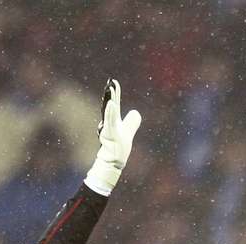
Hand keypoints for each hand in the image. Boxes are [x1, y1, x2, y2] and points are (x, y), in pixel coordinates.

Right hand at [85, 78, 141, 194]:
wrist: (113, 160)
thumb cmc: (118, 147)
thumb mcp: (128, 131)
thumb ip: (131, 122)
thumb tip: (136, 112)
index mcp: (114, 120)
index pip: (114, 104)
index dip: (114, 93)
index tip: (113, 82)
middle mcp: (110, 122)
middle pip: (111, 104)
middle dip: (111, 93)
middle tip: (110, 81)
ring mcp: (109, 128)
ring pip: (110, 111)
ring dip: (110, 100)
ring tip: (110, 89)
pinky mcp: (110, 134)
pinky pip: (110, 121)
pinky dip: (110, 112)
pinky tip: (111, 103)